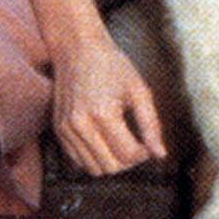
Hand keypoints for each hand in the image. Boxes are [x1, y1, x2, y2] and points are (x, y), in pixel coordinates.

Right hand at [47, 24, 166, 175]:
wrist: (77, 49)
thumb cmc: (112, 66)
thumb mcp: (139, 90)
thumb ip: (151, 125)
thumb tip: (160, 155)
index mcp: (103, 113)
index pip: (128, 154)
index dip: (144, 154)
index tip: (147, 143)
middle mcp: (80, 125)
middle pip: (111, 167)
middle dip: (129, 162)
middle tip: (137, 144)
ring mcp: (66, 130)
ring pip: (94, 169)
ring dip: (112, 163)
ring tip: (121, 142)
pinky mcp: (59, 132)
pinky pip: (79, 162)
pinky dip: (95, 159)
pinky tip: (105, 141)